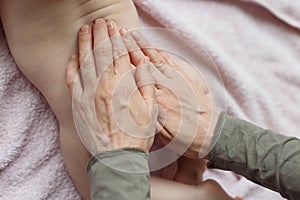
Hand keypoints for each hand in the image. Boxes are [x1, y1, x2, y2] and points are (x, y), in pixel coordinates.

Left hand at [65, 19, 156, 154]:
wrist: (117, 157)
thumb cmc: (136, 134)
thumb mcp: (150, 108)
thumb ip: (145, 83)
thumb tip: (142, 62)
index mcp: (122, 86)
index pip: (119, 55)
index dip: (117, 39)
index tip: (115, 28)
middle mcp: (103, 86)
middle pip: (101, 53)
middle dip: (101, 35)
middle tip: (100, 21)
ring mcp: (88, 94)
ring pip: (86, 62)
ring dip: (85, 44)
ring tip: (85, 30)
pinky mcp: (78, 104)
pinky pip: (73, 81)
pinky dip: (72, 67)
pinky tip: (73, 56)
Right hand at [119, 28, 220, 158]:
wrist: (210, 133)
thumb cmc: (184, 137)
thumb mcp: (161, 132)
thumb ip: (148, 114)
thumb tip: (134, 101)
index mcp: (157, 99)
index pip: (135, 76)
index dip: (123, 61)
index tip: (113, 50)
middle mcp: (165, 85)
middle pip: (143, 62)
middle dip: (129, 47)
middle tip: (118, 34)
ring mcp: (176, 79)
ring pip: (155, 58)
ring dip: (143, 45)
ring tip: (132, 34)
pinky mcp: (185, 78)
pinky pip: (170, 61)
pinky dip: (160, 53)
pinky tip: (153, 47)